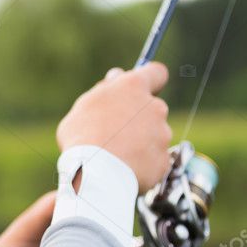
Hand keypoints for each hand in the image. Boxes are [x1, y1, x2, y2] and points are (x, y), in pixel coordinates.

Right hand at [55, 62, 172, 192]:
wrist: (95, 174)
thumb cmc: (82, 136)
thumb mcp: (84, 105)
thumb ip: (104, 90)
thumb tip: (116, 77)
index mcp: (133, 87)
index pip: (156, 73)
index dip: (150, 80)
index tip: (141, 89)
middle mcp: (154, 106)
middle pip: (152, 108)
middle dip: (139, 118)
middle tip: (115, 132)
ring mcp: (163, 134)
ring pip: (155, 135)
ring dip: (141, 142)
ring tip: (116, 156)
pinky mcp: (164, 160)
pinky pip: (154, 160)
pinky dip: (143, 164)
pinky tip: (124, 170)